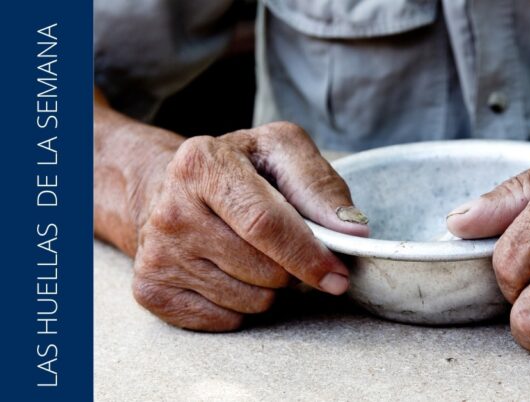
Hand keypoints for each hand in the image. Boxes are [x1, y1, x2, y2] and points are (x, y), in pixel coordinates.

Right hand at [118, 122, 367, 330]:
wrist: (171, 188)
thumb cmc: (239, 170)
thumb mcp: (281, 153)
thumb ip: (320, 186)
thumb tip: (353, 233)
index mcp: (203, 164)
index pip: (265, 223)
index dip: (308, 255)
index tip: (338, 275)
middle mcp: (171, 209)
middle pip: (262, 269)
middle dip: (293, 270)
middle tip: (287, 250)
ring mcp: (156, 252)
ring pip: (248, 300)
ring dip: (269, 287)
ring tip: (254, 255)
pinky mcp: (151, 288)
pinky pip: (225, 320)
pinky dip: (242, 305)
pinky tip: (230, 273)